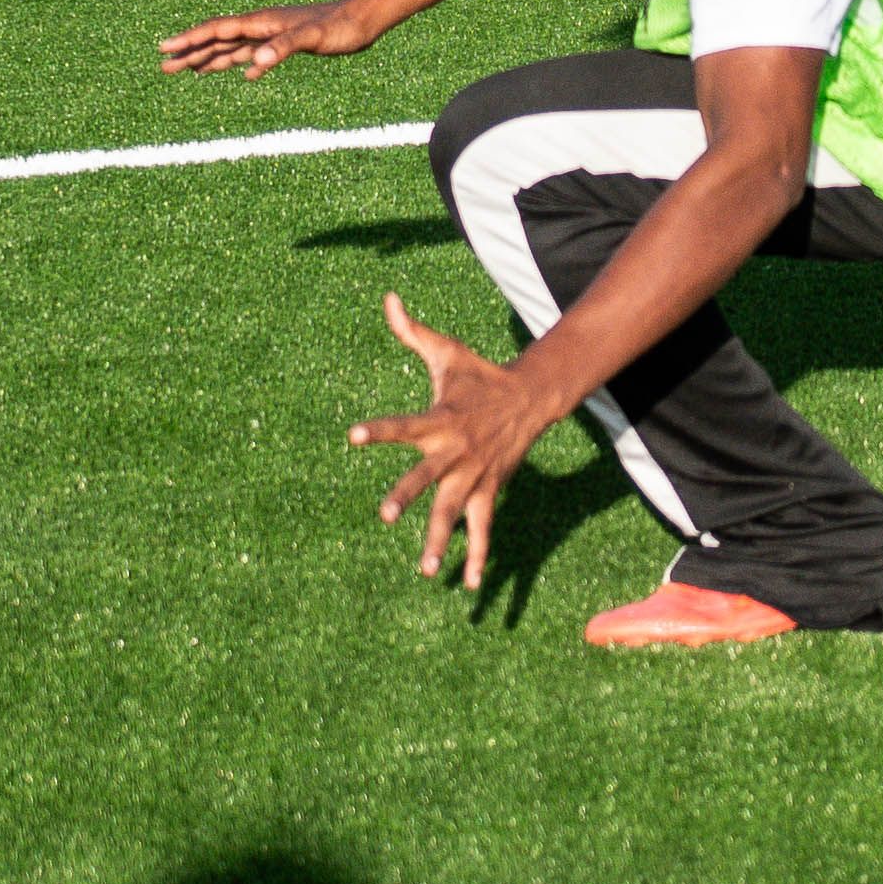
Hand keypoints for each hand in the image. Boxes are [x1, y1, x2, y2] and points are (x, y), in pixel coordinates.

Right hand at [158, 0, 371, 77]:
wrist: (361, 20)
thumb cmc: (339, 28)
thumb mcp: (312, 38)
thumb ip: (283, 48)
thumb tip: (255, 64)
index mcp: (261, 23)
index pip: (217, 30)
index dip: (190, 39)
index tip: (165, 48)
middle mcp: (261, 27)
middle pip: (217, 39)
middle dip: (190, 52)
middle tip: (163, 66)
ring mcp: (270, 35)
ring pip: (231, 48)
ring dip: (208, 59)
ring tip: (185, 70)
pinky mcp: (283, 44)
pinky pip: (252, 54)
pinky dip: (238, 64)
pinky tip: (237, 73)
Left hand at [347, 295, 563, 587]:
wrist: (530, 399)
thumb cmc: (479, 377)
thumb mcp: (446, 352)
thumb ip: (411, 331)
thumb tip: (387, 297)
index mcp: (440, 419)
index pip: (404, 424)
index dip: (379, 429)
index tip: (352, 435)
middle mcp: (456, 452)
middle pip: (428, 477)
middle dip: (407, 496)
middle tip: (384, 516)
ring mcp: (475, 476)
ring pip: (454, 513)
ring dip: (439, 541)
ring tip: (423, 572)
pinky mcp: (490, 492)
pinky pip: (484, 530)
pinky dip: (478, 558)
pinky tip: (469, 586)